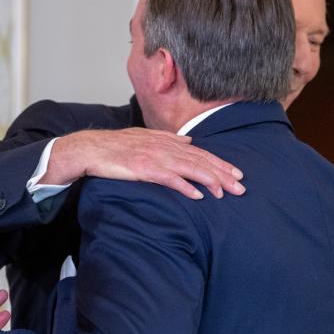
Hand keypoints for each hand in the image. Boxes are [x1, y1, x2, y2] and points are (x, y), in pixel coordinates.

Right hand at [42, 128, 245, 199]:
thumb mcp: (147, 137)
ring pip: (190, 169)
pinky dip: (186, 186)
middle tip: (241, 186)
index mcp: (168, 142)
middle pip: (201, 161)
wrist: (92, 149)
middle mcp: (166, 148)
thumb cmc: (118, 146)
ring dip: (210, 180)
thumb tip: (189, 142)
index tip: (237, 173)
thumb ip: (169, 139)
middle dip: (223, 174)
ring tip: (226, 192)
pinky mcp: (145, 169)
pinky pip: (170, 179)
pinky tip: (199, 195)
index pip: (201, 153)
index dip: (221, 163)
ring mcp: (156, 158)